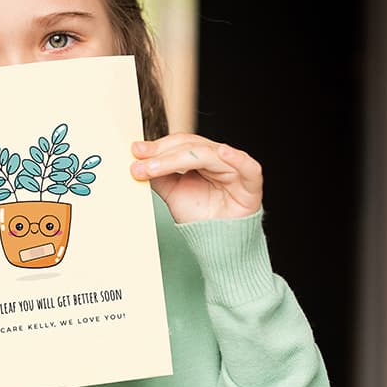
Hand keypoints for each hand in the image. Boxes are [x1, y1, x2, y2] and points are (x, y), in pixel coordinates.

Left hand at [130, 134, 262, 223]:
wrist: (218, 242)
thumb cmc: (200, 216)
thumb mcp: (172, 193)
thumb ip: (159, 176)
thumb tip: (138, 161)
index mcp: (200, 157)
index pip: (179, 144)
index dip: (158, 147)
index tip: (135, 152)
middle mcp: (217, 159)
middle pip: (190, 146)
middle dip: (163, 154)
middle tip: (141, 162)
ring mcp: (235, 169)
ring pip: (208, 155)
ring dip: (179, 158)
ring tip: (156, 166)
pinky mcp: (251, 183)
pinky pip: (248, 167)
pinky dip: (237, 158)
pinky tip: (223, 152)